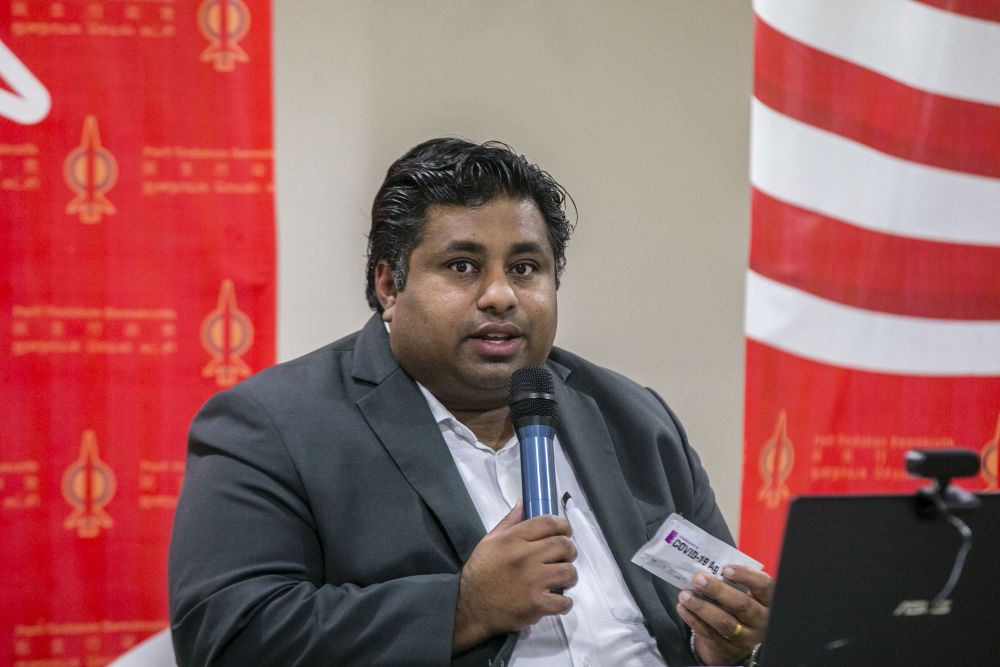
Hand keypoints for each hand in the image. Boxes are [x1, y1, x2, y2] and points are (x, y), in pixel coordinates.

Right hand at [452, 503, 577, 653]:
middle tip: (563, 556)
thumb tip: (524, 502)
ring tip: (561, 578)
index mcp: (513, 539)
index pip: (548, 522)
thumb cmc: (480, 573)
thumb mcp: (490, 541)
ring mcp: (533, 581)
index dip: (563, 525)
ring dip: (569, 575)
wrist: (470, 607)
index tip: (565, 531)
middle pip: (563, 545)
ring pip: (568, 572)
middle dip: (569, 550)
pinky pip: (564, 601)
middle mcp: (525, 557)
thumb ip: (510, 521)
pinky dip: (564, 602)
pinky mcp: (537, 604)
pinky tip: (556, 599)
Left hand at [677, 565, 772, 665]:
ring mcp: (745, 638)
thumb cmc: (735, 607)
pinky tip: (683, 608)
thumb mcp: (740, 593)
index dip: (746, 576)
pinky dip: (693, 620)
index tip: (725, 569)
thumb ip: (731, 580)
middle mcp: (760, 621)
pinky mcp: (727, 650)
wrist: (732, 642)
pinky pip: (709, 634)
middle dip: (718, 590)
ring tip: (685, 595)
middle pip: (742, 605)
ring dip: (702, 607)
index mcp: (766, 601)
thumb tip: (706, 565)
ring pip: (724, 622)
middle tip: (698, 579)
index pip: (763, 586)